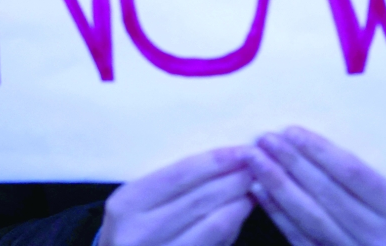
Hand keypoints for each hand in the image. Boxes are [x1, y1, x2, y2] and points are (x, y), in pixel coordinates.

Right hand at [99, 146, 254, 245]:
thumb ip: (171, 182)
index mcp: (127, 204)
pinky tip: (241, 212)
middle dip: (236, 178)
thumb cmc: (133, 225)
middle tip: (258, 165)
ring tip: (255, 186)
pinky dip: (234, 225)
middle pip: (201, 198)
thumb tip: (222, 160)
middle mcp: (140, 232)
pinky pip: (217, 243)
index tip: (241, 150)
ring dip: (241, 202)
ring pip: (215, 224)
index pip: (181, 174)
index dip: (216, 160)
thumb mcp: (137, 200)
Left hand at [248, 127, 385, 245]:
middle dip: (292, 163)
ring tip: (257, 161)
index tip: (291, 131)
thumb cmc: (381, 203)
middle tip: (265, 140)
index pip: (352, 172)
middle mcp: (380, 235)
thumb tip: (302, 136)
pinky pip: (299, 237)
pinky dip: (277, 212)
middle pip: (327, 193)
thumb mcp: (384, 184)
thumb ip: (354, 167)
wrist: (383, 242)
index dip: (319, 150)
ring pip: (310, 215)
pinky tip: (260, 190)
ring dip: (278, 185)